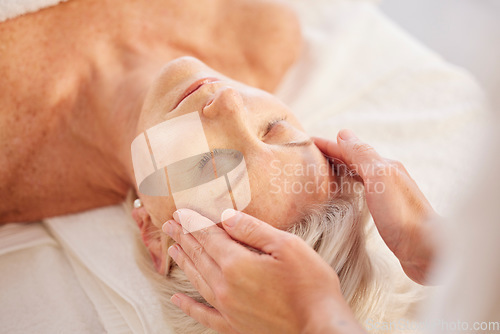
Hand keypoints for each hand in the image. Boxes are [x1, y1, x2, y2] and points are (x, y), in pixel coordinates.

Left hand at [162, 209, 365, 333]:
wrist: (320, 328)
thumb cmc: (310, 285)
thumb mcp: (287, 246)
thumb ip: (252, 230)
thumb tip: (226, 217)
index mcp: (236, 264)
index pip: (208, 237)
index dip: (193, 222)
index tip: (180, 212)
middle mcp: (225, 287)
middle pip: (199, 256)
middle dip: (183, 237)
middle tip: (169, 224)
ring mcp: (227, 309)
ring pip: (197, 279)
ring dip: (184, 261)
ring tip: (172, 248)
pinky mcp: (234, 326)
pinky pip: (203, 314)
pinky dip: (188, 306)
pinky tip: (176, 299)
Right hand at [314, 129, 438, 283]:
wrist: (427, 250)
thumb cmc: (402, 215)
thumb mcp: (379, 178)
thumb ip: (362, 155)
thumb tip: (344, 133)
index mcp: (383, 166)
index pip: (349, 149)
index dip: (327, 145)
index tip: (305, 141)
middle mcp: (386, 177)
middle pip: (353, 160)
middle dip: (331, 156)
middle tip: (308, 157)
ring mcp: (387, 195)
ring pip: (357, 176)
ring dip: (339, 171)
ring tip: (320, 174)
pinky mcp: (387, 214)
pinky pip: (361, 193)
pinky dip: (347, 188)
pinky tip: (343, 196)